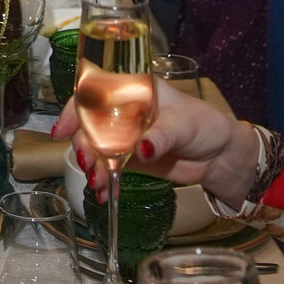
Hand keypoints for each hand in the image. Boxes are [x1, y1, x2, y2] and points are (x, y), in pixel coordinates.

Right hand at [54, 80, 251, 200]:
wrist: (220, 156)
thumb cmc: (205, 126)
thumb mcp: (184, 126)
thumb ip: (160, 137)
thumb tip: (140, 149)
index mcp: (134, 90)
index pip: (95, 92)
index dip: (74, 108)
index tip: (62, 130)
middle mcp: (124, 111)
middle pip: (89, 123)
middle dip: (82, 143)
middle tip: (87, 162)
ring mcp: (125, 135)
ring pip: (96, 147)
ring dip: (92, 165)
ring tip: (98, 182)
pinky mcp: (131, 159)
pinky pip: (109, 167)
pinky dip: (104, 180)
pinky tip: (105, 193)